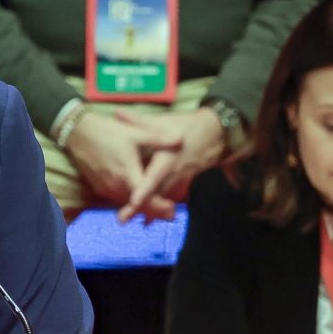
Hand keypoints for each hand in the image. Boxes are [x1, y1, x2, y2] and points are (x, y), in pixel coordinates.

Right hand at [63, 108, 181, 217]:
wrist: (77, 133)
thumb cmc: (107, 131)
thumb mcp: (135, 133)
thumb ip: (159, 139)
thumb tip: (181, 139)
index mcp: (126, 173)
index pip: (144, 198)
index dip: (158, 206)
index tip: (171, 210)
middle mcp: (115, 185)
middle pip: (137, 206)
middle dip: (154, 211)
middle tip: (171, 215)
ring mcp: (106, 188)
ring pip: (126, 204)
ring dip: (141, 208)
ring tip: (159, 211)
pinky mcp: (99, 187)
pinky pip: (117, 198)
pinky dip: (128, 202)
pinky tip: (136, 200)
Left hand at [117, 108, 226, 223]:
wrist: (215, 133)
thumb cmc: (186, 126)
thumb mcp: (162, 121)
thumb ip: (139, 120)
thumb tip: (117, 113)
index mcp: (167, 158)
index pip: (154, 177)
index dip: (144, 190)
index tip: (133, 201)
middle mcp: (173, 173)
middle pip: (155, 194)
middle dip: (140, 207)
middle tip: (121, 219)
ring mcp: (179, 179)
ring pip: (162, 198)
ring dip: (147, 210)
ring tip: (128, 220)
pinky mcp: (182, 182)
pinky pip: (168, 197)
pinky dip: (158, 208)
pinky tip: (147, 220)